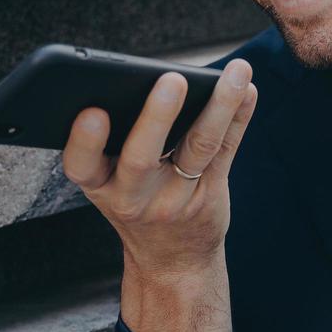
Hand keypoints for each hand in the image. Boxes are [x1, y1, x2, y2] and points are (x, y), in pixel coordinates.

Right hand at [62, 58, 257, 277]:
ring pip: (199, 146)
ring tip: (237, 72)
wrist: (172, 259)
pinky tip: (249, 90)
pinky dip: (239, 116)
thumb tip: (141, 77)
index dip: (85, 142)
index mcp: (99, 185)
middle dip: (156, 117)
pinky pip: (227, 150)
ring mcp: (176, 197)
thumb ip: (113, 143)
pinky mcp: (211, 193)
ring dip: (219, 106)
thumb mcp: (108, 184)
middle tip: (172, 79)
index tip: (92, 112)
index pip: (82, 166)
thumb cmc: (134, 202)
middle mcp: (134, 196)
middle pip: (143, 157)